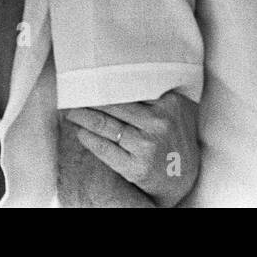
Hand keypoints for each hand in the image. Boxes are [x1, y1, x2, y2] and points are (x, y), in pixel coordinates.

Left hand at [64, 91, 199, 206]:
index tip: (94, 81)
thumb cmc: (176, 139)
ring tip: (72, 113)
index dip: (108, 85)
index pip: (130, 90)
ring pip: (106, 126)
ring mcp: (147, 145)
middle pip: (114, 106)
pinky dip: (89, 139)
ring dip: (84, 118)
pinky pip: (104, 148)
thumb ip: (157, 95)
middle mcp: (158, 123)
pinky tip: (81, 132)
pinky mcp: (136, 167)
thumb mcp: (176, 111)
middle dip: (91, 101)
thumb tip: (120, 79)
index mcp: (169, 104)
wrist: (184, 177)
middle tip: (75, 96)